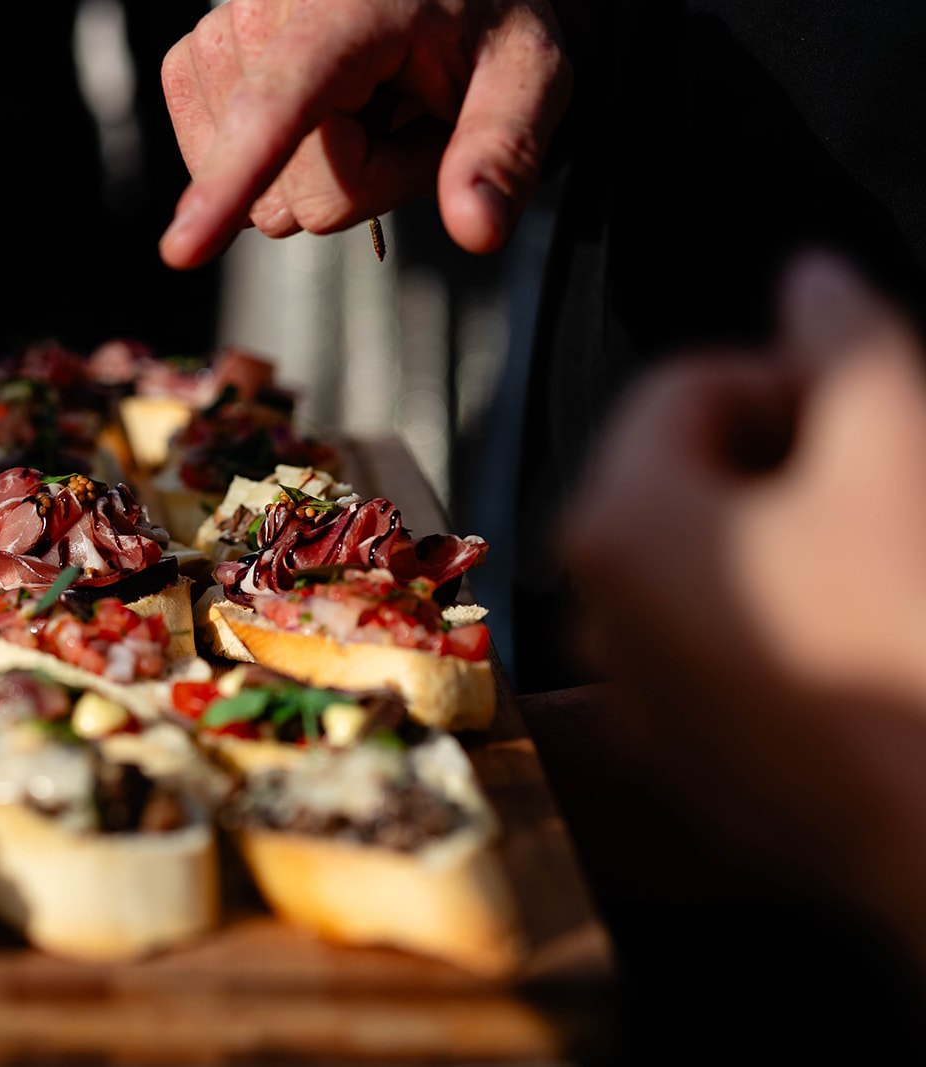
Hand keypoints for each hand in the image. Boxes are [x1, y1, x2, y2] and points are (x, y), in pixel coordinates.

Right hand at [158, 0, 571, 267]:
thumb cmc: (482, 28)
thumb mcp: (529, 78)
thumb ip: (502, 152)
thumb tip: (477, 230)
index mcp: (355, 3)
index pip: (283, 100)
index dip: (235, 176)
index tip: (183, 249)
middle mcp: (271, 2)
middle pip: (294, 185)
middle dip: (358, 181)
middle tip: (403, 119)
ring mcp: (221, 28)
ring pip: (254, 186)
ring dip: (312, 174)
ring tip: (362, 109)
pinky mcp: (194, 57)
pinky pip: (213, 163)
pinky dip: (266, 164)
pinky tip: (313, 117)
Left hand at [565, 255, 925, 957]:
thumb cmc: (911, 641)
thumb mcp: (893, 450)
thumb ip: (845, 342)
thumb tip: (811, 278)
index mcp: (615, 521)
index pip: (683, 387)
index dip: (788, 378)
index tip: (864, 409)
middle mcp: (595, 608)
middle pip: (682, 473)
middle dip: (781, 459)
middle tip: (878, 486)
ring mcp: (631, 690)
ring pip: (700, 562)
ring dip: (782, 539)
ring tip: (872, 566)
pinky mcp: (679, 755)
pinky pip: (712, 645)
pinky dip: (774, 618)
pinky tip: (853, 636)